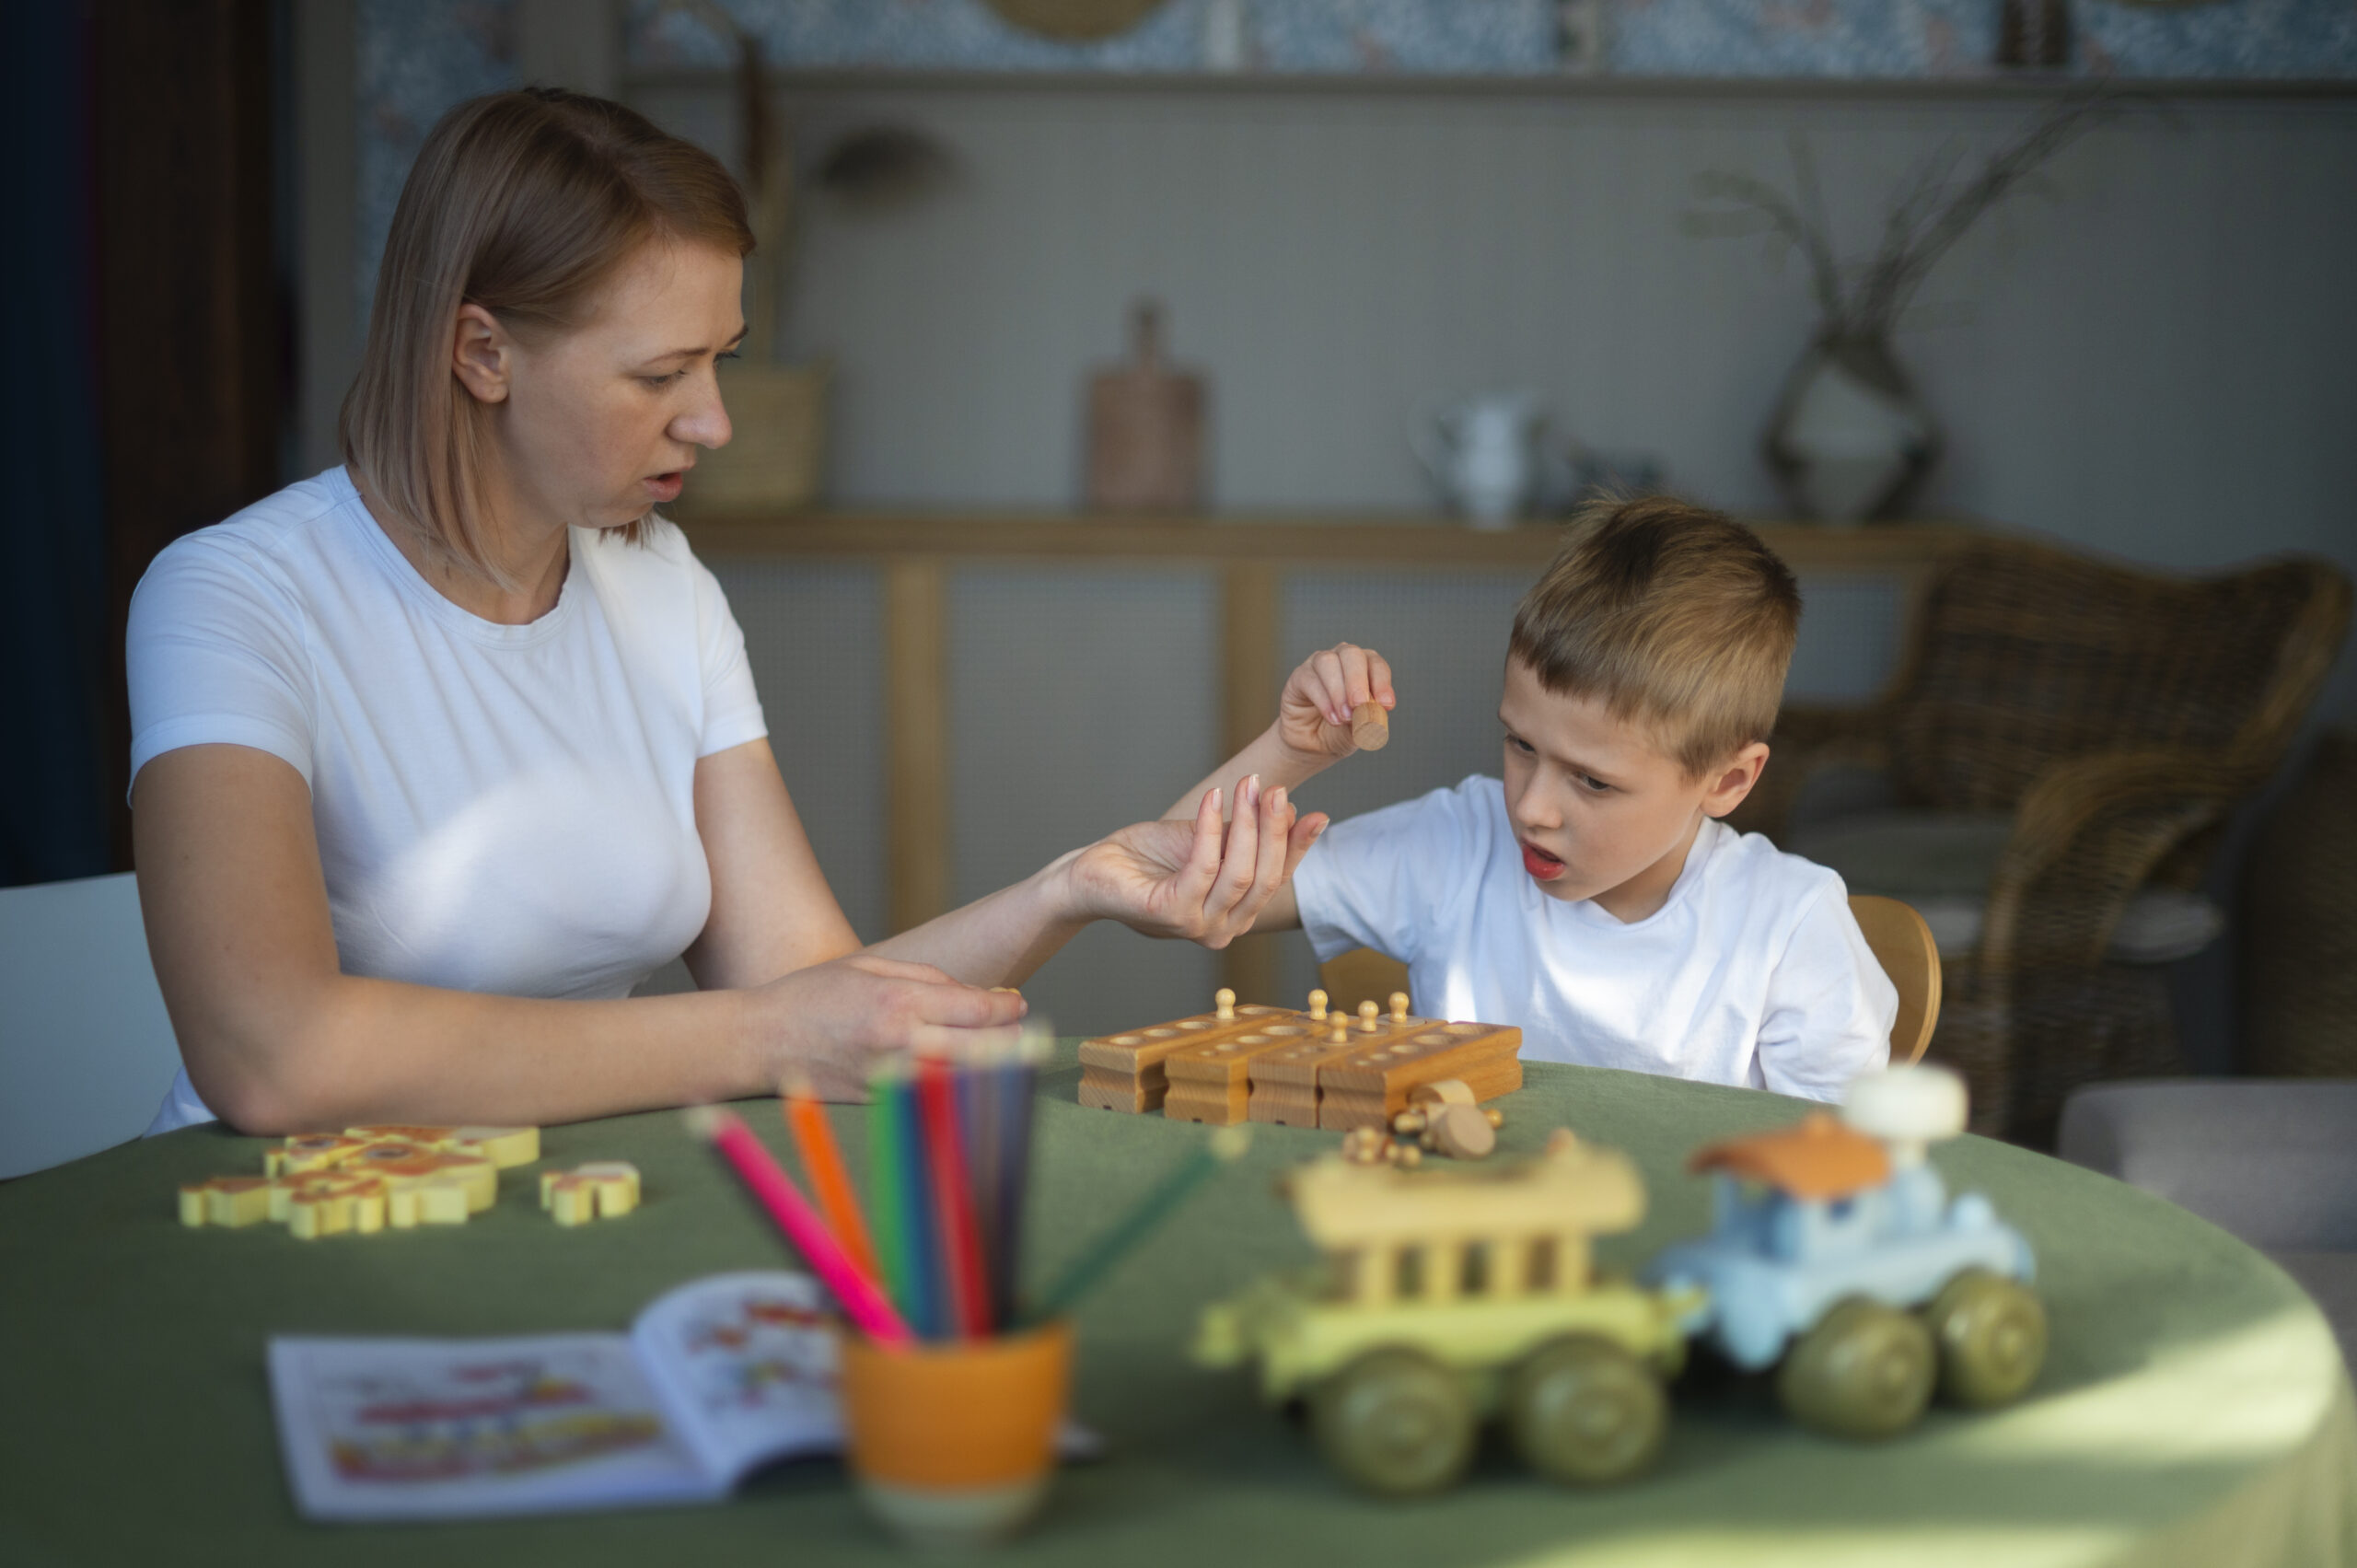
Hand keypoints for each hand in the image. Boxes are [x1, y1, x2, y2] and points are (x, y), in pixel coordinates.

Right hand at [750, 953, 1026, 1099]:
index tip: (1017, 1003)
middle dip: (1011, 1039)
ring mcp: (891, 1079)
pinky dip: (956, 1085)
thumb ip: (929, 978)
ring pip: (966, 1079)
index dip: (1007, 1008)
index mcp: (900, 1003)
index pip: (979, 1011)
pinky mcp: (881, 1103)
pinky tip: (963, 1072)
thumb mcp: (871, 968)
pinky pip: (934, 1096)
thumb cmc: (813, 995)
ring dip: (991, 1066)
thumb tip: (978, 995)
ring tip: (1000, 1051)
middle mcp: (900, 1044)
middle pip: (985, 1050)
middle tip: (1019, 1028)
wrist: (760, 1041)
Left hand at [1064, 774, 1324, 949]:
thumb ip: (1246, 832)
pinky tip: (1213, 799)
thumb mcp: (1208, 839)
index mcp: (1236, 914)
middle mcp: (1223, 929)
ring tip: (1249, 785)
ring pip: (1240, 874)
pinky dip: (1212, 829)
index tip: (1317, 813)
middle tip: (1272, 788)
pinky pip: (1204, 867)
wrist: (1094, 870)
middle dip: (1273, 829)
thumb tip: (1293, 809)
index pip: (1279, 878)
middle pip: (1265, 877)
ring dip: (1248, 824)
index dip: (1299, 846)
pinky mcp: (1171, 914)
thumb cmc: (1149, 857)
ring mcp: (1197, 927)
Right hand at [1275, 642, 1394, 760]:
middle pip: (1351, 654)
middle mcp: (1342, 659)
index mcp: (1365, 667)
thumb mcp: (1360, 731)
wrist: (1313, 746)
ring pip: (1327, 662)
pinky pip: (1309, 680)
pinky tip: (1332, 718)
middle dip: (1357, 680)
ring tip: (1345, 717)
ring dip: (1338, 690)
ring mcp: (1318, 665)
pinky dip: (1323, 700)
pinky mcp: (1299, 676)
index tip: (1386, 704)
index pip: (1376, 664)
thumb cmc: (1341, 732)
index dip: (1382, 682)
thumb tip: (1374, 717)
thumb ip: (1367, 722)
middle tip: (1360, 704)